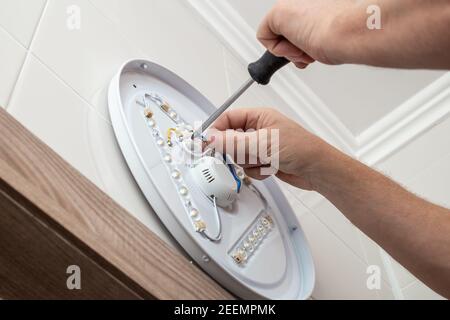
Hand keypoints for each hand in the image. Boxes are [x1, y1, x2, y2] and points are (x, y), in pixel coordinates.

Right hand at [208, 108, 330, 189]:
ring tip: (264, 161)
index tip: (207, 143)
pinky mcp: (264, 161)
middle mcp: (258, 130)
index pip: (228, 118)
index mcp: (259, 117)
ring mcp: (261, 147)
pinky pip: (248, 167)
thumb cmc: (300, 149)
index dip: (217, 130)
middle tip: (244, 155)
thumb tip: (212, 138)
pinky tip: (270, 169)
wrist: (318, 170)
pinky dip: (256, 171)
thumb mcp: (262, 143)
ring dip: (248, 162)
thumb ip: (234, 141)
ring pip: (239, 156)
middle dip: (237, 151)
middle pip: (231, 139)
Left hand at [258, 0, 449, 68]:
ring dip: (291, 52)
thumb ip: (320, 37)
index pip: (300, 28)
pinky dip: (279, 51)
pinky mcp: (277, 13)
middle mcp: (302, 3)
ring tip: (308, 50)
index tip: (311, 52)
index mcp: (315, 6)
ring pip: (277, 37)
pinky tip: (297, 48)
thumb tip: (315, 47)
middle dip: (296, 50)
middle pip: (287, 34)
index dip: (302, 45)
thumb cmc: (350, 34)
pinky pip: (264, 38)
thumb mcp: (334, 34)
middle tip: (309, 53)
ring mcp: (289, 6)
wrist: (351, 32)